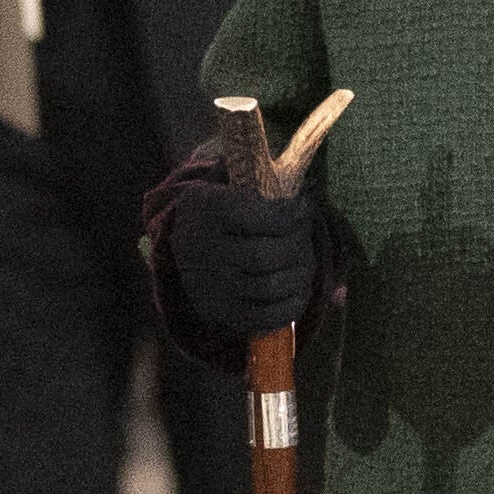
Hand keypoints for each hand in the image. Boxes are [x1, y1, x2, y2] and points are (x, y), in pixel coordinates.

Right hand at [160, 176, 318, 340]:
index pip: (266, 217)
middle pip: (268, 256)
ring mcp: (205, 284)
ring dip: (300, 277)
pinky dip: (291, 306)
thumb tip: (306, 175)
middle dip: (299, 249)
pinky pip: (264, 317)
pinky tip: (298, 291)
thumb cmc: (226, 209)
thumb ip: (266, 176)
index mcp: (205, 206)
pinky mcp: (216, 312)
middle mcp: (198, 247)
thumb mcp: (235, 182)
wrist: (187, 244)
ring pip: (270, 287)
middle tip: (305, 242)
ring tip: (305, 265)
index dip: (294, 216)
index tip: (304, 210)